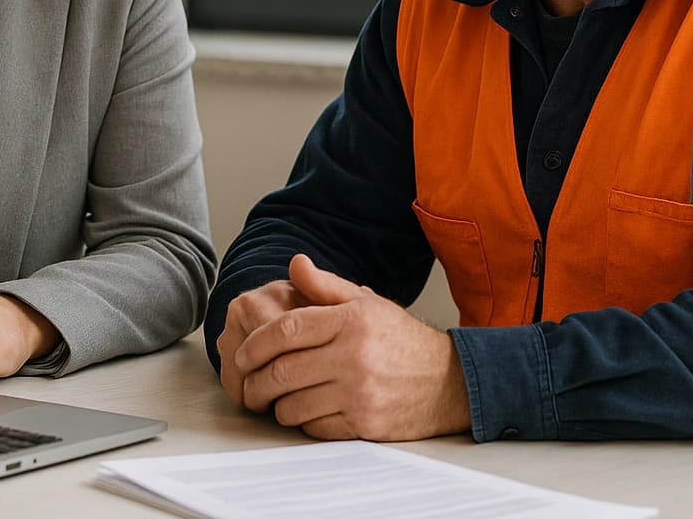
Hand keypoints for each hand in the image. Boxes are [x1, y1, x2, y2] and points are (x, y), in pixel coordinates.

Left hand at [234, 254, 470, 440]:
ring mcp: (360, 393)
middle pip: (281, 371)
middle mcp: (354, 356)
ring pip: (292, 405)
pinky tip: (305, 411)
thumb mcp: (367, 302)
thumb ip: (326, 286)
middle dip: (254, 382)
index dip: (254, 343)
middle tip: (248, 384)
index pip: (285, 330)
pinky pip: (314, 428)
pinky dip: (302, 422)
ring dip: (276, 405)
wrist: (450, 381)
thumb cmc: (402, 340)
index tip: (243, 353)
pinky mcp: (365, 424)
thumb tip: (294, 264)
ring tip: (275, 399)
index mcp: (351, 320)